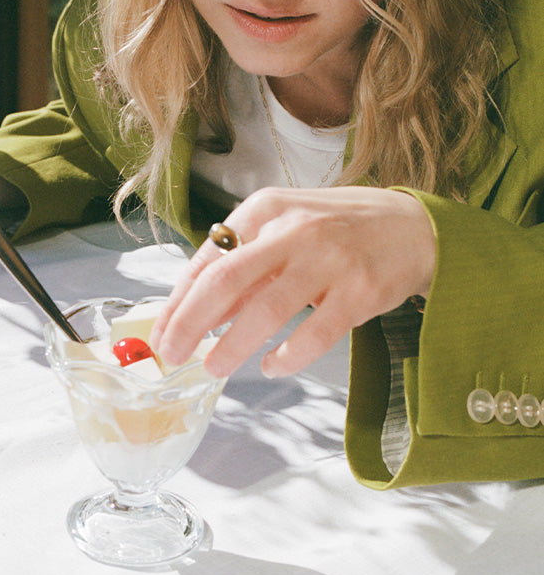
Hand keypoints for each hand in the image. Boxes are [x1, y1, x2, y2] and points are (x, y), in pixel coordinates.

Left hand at [150, 186, 435, 378]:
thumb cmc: (337, 228)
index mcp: (266, 208)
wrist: (414, 226)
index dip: (179, 299)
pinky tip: (272, 365)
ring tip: (214, 366)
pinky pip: (314, 335)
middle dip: (191, 322)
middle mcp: (295, 229)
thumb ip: (246, 263)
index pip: (209, 258)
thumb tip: (201, 311)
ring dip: (233, 345)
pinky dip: (287, 356)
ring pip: (266, 310)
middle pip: (227, 280)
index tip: (162, 330)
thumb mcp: (285, 227)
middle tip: (173, 354)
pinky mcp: (360, 291)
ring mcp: (329, 259)